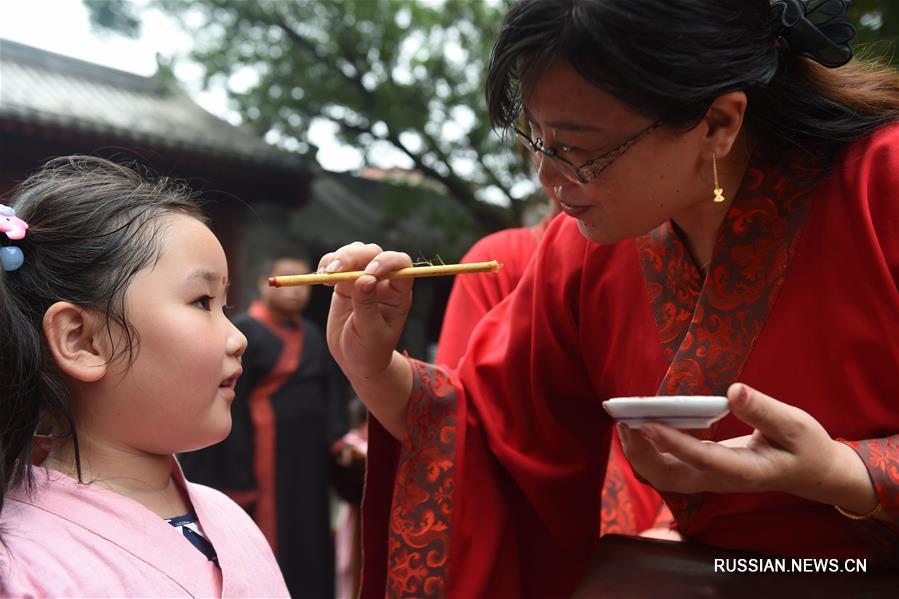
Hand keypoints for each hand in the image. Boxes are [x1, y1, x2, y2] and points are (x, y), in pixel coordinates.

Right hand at [319, 242, 412, 381]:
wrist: (355, 360)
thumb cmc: (370, 350)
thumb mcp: (370, 333)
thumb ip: (367, 305)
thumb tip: (365, 278)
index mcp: (398, 293)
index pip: (401, 265)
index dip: (387, 261)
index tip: (369, 272)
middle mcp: (383, 282)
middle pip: (373, 253)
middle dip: (354, 257)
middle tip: (335, 271)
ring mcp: (363, 279)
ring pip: (355, 253)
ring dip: (339, 258)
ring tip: (325, 275)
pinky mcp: (345, 283)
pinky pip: (336, 264)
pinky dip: (327, 264)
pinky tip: (321, 276)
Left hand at [617, 383, 876, 511]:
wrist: (813, 475)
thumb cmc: (805, 447)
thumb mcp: (795, 425)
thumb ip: (764, 410)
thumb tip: (734, 390)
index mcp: (745, 471)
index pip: (700, 459)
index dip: (671, 443)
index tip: (646, 425)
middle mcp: (721, 480)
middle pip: (671, 477)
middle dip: (642, 454)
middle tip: (623, 423)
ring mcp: (710, 480)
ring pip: (666, 477)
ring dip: (640, 455)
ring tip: (623, 425)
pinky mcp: (705, 473)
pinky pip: (670, 469)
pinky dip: (649, 453)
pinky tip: (638, 429)